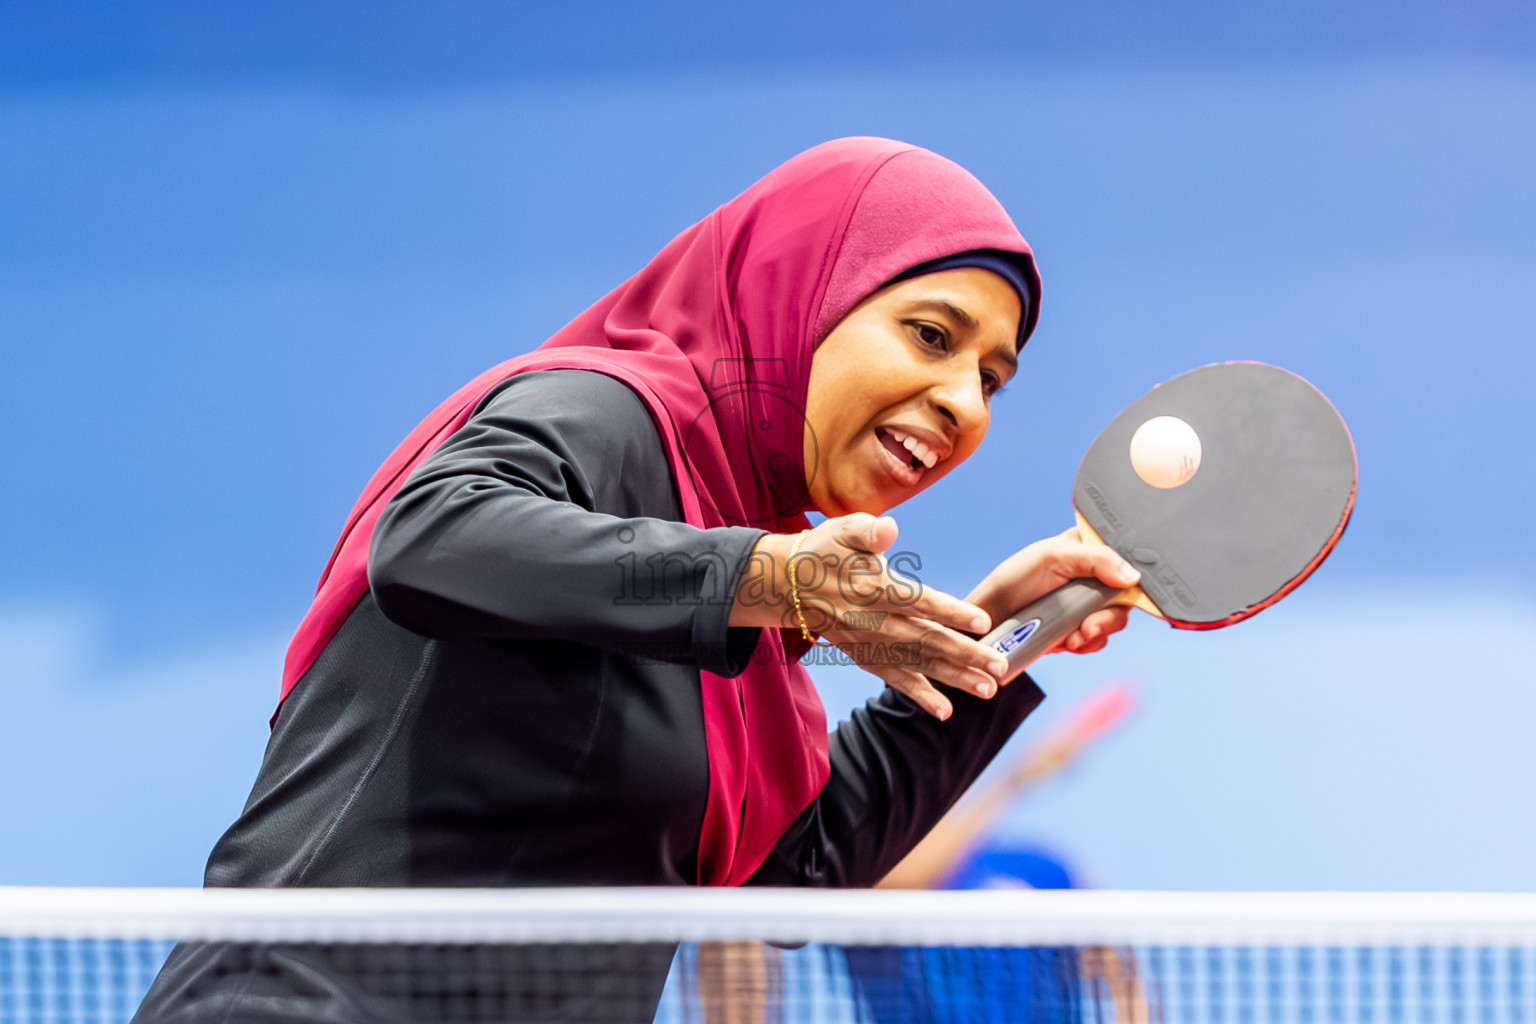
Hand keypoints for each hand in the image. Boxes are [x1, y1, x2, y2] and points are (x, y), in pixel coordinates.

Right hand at [731, 513, 1008, 720]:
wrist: (787, 585)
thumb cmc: (824, 551)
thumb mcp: (842, 529)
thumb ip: (867, 530)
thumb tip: (889, 528)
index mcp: (871, 587)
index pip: (916, 600)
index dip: (949, 611)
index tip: (983, 622)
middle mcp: (871, 621)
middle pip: (924, 639)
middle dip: (964, 655)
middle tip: (1000, 667)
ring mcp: (868, 642)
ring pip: (916, 663)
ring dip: (953, 678)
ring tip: (987, 689)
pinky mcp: (864, 656)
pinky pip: (895, 678)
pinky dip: (920, 695)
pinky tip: (946, 711)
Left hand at [965, 526, 1140, 655]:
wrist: (989, 620)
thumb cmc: (1014, 579)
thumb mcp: (1052, 557)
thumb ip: (1095, 559)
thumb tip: (1133, 577)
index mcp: (1089, 549)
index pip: (1126, 559)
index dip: (1132, 577)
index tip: (1125, 591)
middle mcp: (1092, 576)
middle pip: (1126, 596)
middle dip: (1109, 616)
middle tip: (1088, 626)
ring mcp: (1085, 604)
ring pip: (1114, 620)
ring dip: (1096, 633)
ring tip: (1072, 638)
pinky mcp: (1077, 628)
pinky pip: (1098, 639)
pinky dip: (1086, 644)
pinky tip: (1067, 643)